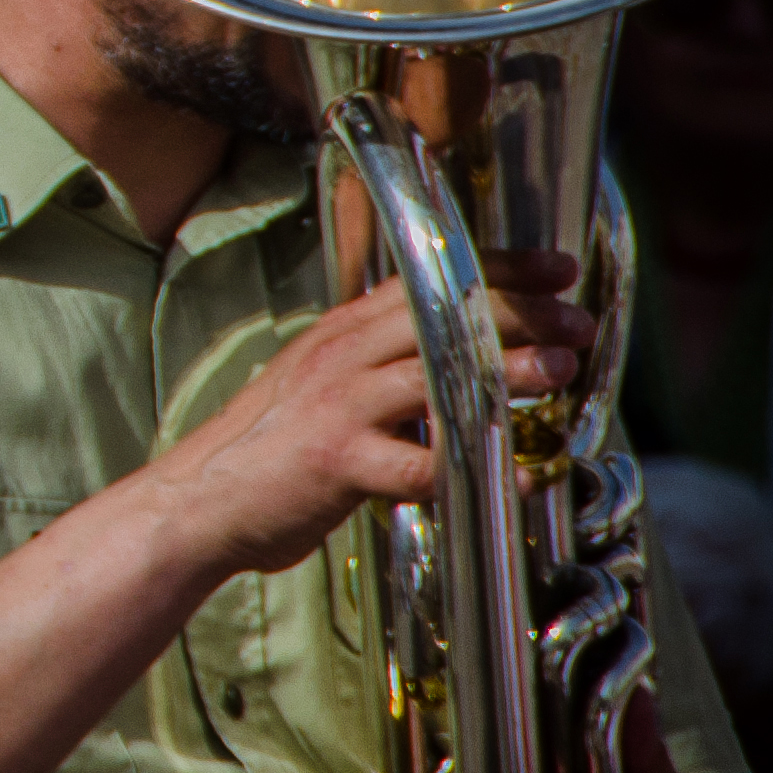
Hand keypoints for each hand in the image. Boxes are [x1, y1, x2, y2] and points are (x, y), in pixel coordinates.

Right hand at [143, 249, 588, 580]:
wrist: (197, 502)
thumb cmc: (266, 452)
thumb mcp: (317, 385)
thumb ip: (377, 368)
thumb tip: (452, 366)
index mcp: (341, 334)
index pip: (429, 280)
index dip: (500, 269)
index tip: (558, 269)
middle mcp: (340, 356)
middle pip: (440, 313)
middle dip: (517, 311)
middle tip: (575, 322)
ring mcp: (338, 406)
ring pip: (436, 374)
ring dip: (504, 372)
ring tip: (560, 372)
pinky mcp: (337, 462)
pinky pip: (423, 465)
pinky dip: (480, 470)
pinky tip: (520, 477)